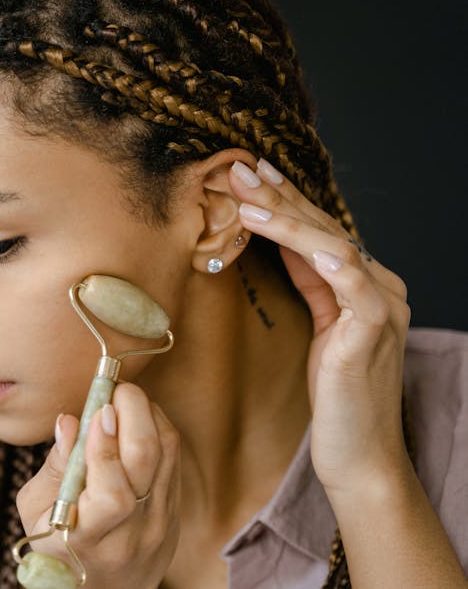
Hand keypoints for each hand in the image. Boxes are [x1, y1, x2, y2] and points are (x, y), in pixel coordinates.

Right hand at [16, 383, 180, 588]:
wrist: (101, 588)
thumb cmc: (57, 543)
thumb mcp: (35, 510)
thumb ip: (55, 466)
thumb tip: (68, 421)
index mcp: (87, 538)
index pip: (113, 494)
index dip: (106, 448)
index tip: (97, 412)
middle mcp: (131, 533)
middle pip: (147, 462)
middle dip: (134, 413)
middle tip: (114, 391)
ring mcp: (160, 524)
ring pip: (167, 453)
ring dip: (148, 414)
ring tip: (123, 401)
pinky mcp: (175, 512)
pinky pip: (174, 458)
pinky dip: (157, 428)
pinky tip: (137, 419)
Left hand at [229, 158, 412, 496]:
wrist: (359, 452)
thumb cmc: (336, 395)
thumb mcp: (319, 326)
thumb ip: (310, 282)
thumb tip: (282, 241)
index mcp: (365, 284)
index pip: (320, 230)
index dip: (285, 199)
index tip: (250, 173)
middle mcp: (380, 286)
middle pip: (323, 228)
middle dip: (279, 195)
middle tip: (238, 167)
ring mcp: (382, 304)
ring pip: (332, 244)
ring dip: (287, 217)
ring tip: (247, 196)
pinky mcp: (374, 327)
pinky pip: (347, 278)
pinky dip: (320, 254)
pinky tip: (291, 236)